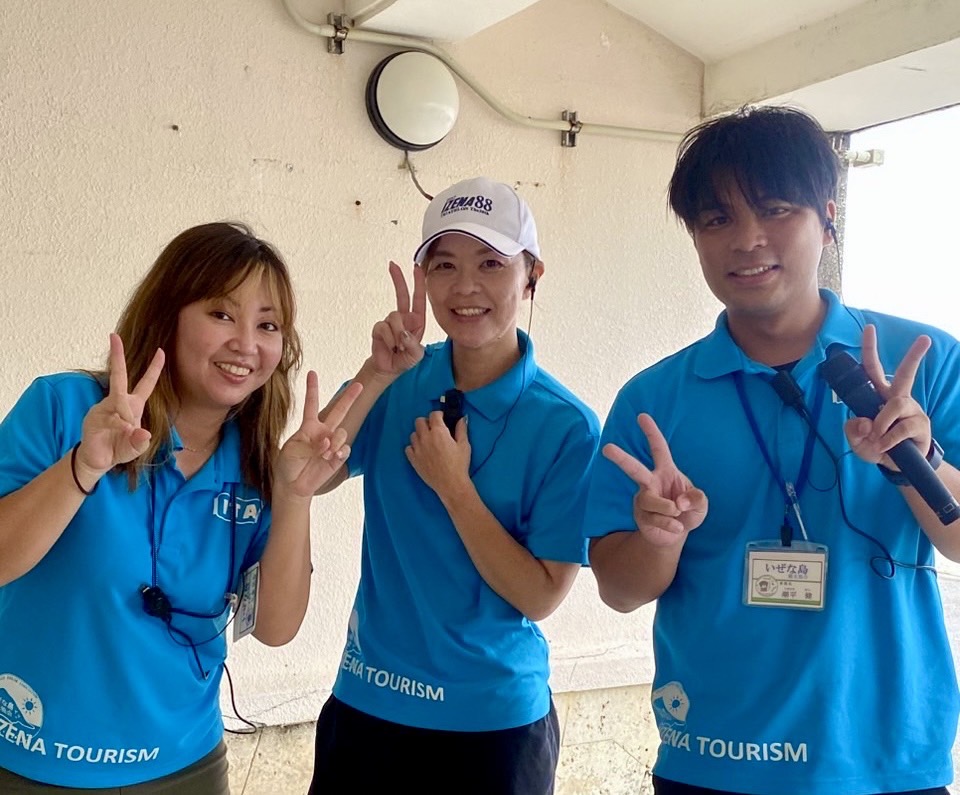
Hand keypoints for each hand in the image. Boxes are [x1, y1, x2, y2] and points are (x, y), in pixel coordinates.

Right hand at [75, 333, 164, 478]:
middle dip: (117, 355)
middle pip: (119, 375)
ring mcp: (104, 407)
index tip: (161, 351)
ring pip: (119, 402)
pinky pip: (110, 416)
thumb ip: (140, 441)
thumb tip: (143, 432)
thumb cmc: (119, 449)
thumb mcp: (135, 448)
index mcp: (132, 405)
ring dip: (125, 414)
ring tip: (124, 429)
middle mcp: (117, 402)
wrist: (97, 460)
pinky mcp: (94, 416)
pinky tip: (118, 431)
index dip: (154, 368)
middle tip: (113, 335)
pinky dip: (117, 425)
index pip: (146, 383)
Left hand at [276, 372, 362, 498]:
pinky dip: (338, 452)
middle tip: (359, 385)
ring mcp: (332, 444)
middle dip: (349, 397)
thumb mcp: (291, 449)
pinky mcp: (338, 457)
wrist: (293, 485)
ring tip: (324, 452)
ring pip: (342, 433)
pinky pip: (345, 449)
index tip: (312, 372)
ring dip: (334, 441)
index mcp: (309, 427)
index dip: (312, 389)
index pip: (312, 404)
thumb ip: (310, 441)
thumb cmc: (288, 465)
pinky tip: (331, 457)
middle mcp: (323, 432)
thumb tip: (327, 441)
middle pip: (339, 410)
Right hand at [371, 262, 425, 376]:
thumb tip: (402, 333)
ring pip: (394, 317)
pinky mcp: (379, 328)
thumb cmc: (405, 359)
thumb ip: (413, 345)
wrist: (388, 368)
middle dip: (398, 279)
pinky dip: (387, 339)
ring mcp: (390, 322)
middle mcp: (404, 318)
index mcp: (416, 321)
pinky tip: (389, 346)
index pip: (419, 299)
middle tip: (392, 264)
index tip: (416, 268)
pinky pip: (383, 328)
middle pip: (401, 295)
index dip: (418, 283)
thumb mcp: (416, 355)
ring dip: (397, 334)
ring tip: (398, 347)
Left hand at [405, 412, 470, 496]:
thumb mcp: (464, 445)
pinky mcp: (413, 459)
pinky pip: (408, 448)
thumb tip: (461, 418)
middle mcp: (425, 438)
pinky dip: (413, 447)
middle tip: (434, 428)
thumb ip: (461, 429)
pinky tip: (421, 450)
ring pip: (413, 434)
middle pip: (419, 421)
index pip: (434, 415)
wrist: (451, 484)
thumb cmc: (459, 465)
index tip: (442, 418)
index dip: (439, 415)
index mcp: (439, 432)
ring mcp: (417, 449)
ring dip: (420, 434)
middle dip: (427, 422)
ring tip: (428, 440)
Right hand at [602, 413, 707, 546]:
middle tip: (606, 448)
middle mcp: (651, 482)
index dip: (651, 432)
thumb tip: (679, 502)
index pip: (658, 449)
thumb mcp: (701, 503)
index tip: (642, 416)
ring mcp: (644, 499)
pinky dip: (670, 523)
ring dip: (667, 508)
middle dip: (620, 458)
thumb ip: (696, 498)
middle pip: (634, 468)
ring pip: (650, 500)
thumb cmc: (688, 512)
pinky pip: (654, 518)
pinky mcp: (641, 516)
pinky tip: (677, 527)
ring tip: (678, 514)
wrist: (676, 535)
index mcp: (666, 471)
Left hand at [844, 325, 931, 468]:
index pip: (873, 369)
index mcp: (879, 396)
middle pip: (906, 374)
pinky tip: (884, 447)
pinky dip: (888, 439)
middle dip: (914, 356)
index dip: (870, 350)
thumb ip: (853, 430)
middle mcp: (897, 399)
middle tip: (924, 339)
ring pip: (896, 405)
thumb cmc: (876, 447)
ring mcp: (911, 411)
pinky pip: (902, 427)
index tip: (869, 328)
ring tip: (875, 439)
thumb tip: (865, 421)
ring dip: (881, 423)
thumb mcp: (856, 440)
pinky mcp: (920, 426)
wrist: (896, 467)